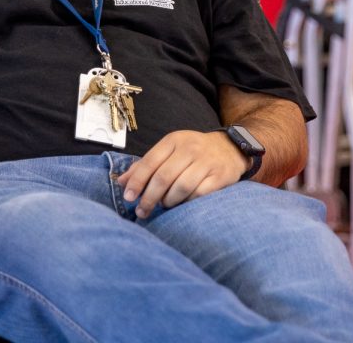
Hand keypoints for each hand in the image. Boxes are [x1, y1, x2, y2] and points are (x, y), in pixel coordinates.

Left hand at [116, 130, 247, 217]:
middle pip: (163, 177)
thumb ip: (146, 165)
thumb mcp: (170, 151)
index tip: (128, 197)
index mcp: (174, 141)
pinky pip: (198, 194)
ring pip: (180, 187)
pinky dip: (186, 203)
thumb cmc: (193, 152)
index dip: (137, 181)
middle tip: (142, 211)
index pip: (150, 161)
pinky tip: (181, 205)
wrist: (230, 148)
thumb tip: (122, 182)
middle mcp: (190, 149)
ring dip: (167, 202)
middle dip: (149, 198)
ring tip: (163, 206)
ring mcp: (206, 162)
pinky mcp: (219, 176)